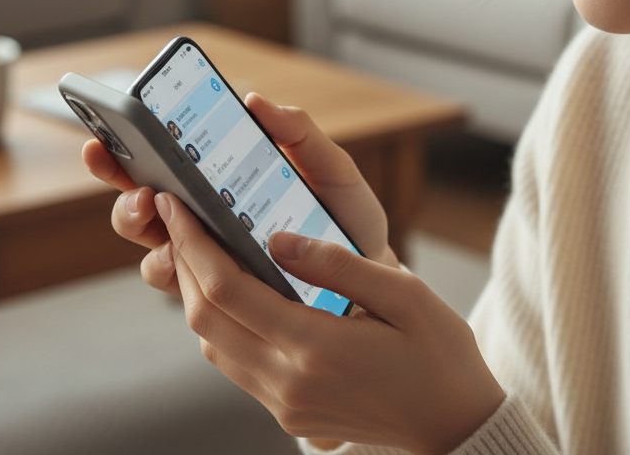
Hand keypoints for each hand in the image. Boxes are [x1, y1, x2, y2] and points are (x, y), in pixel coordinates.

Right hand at [82, 93, 400, 297]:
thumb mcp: (331, 170)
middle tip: (143, 188)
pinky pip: (179, 285)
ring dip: (144, 227)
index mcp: (222, 178)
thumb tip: (255, 100)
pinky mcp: (218, 295)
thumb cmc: (345, 220)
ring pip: (151, 244)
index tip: (106, 135)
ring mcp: (206, 257)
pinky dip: (172, 268)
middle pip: (141, 201)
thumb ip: (300, 133)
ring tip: (158, 214)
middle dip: (126, 192)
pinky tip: (182, 258)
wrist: (371, 283)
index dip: (125, 146)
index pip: (163, 157)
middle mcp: (204, 217)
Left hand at [158, 191, 504, 454]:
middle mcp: (288, 381)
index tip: (176, 205)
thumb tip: (277, 238)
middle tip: (176, 216)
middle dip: (183, 262)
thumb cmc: (437, 352)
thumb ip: (337, 264)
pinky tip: (230, 289)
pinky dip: (218, 322)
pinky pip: (233, 363)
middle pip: (205, 319)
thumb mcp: (404, 294)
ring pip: (211, 344)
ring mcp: (284, 403)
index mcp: (315, 347)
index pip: (226, 290)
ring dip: (195, 293)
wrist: (453, 424)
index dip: (193, 244)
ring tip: (197, 245)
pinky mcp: (288, 413)